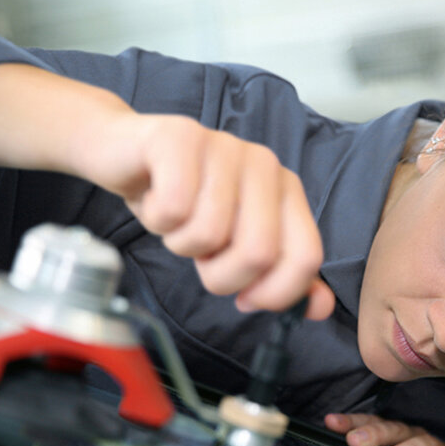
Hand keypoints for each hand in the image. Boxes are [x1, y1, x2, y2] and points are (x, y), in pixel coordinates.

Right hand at [74, 111, 333, 320]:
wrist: (125, 154)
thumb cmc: (183, 203)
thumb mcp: (234, 244)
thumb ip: (281, 275)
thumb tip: (320, 308)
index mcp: (286, 191)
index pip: (306, 257)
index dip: (275, 293)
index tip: (245, 298)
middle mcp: (264, 165)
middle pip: (258, 253)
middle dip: (220, 276)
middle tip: (202, 255)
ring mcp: (226, 147)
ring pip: (209, 234)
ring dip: (181, 243)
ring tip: (177, 220)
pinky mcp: (181, 138)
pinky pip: (174, 209)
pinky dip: (156, 220)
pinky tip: (155, 199)